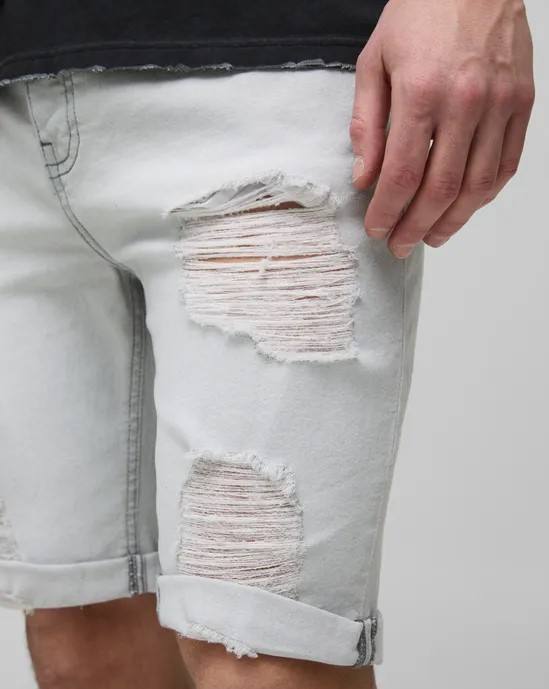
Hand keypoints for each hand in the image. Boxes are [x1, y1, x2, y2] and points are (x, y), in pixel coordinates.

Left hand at [350, 0, 534, 257]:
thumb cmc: (420, 13)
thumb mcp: (374, 63)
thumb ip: (367, 125)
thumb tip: (365, 178)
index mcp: (422, 92)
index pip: (402, 174)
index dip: (387, 211)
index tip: (376, 229)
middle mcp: (466, 102)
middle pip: (440, 189)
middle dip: (416, 226)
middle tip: (400, 244)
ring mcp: (501, 103)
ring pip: (478, 185)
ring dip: (452, 220)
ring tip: (431, 236)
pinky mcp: (523, 102)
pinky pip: (506, 164)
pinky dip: (484, 195)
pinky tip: (464, 208)